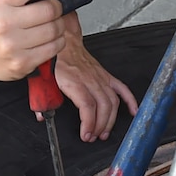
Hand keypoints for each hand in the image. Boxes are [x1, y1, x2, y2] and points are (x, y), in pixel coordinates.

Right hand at [0, 0, 68, 80]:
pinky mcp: (23, 62)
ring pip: (55, 29)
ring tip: (48, 25)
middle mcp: (4, 24)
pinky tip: (46, 39)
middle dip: (56, 8)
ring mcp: (14, 45)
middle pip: (50, 9)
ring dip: (58, 25)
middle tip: (49, 10)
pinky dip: (57, 41)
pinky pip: (55, 47)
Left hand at [52, 13, 138, 141]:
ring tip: (104, 132)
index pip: (87, 104)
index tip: (86, 134)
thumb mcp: (41, 78)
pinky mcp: (105, 74)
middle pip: (102, 105)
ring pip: (112, 100)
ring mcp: (99, 76)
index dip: (89, 122)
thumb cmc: (54, 59)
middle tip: (93, 137)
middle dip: (100, 125)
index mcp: (73, 80)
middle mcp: (89, 78)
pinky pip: (122, 88)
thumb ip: (41, 98)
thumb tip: (42, 115)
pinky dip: (130, 100)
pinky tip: (133, 112)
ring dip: (111, 119)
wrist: (64, 39)